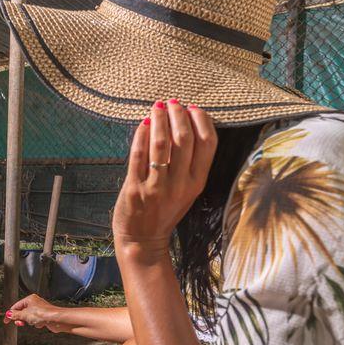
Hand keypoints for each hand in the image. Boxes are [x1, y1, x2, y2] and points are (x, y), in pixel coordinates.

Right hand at [5, 294, 62, 330]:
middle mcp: (34, 303)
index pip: (16, 306)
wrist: (56, 319)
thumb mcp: (25, 315)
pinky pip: (35, 321)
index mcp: (29, 299)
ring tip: (34, 322)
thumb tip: (8, 314)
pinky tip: (41, 324)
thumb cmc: (42, 314)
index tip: (6, 321)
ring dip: (29, 322)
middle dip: (21, 319)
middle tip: (20, 323)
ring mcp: (39, 310)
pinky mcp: (43, 316)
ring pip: (28, 318)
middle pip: (22, 312)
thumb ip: (15, 315)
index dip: (10, 314)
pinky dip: (36, 324)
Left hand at [112, 100, 216, 253]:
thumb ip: (190, 163)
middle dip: (179, 115)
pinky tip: (142, 124)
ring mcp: (157, 187)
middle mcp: (180, 184)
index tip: (193, 108)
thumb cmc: (165, 211)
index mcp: (197, 182)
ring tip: (157, 108)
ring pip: (161, 143)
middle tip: (173, 104)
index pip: (208, 143)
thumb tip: (187, 124)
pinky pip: (138, 155)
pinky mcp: (135, 188)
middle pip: (185, 139)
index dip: (202, 120)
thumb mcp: (187, 190)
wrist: (143, 240)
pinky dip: (141, 135)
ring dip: (159, 120)